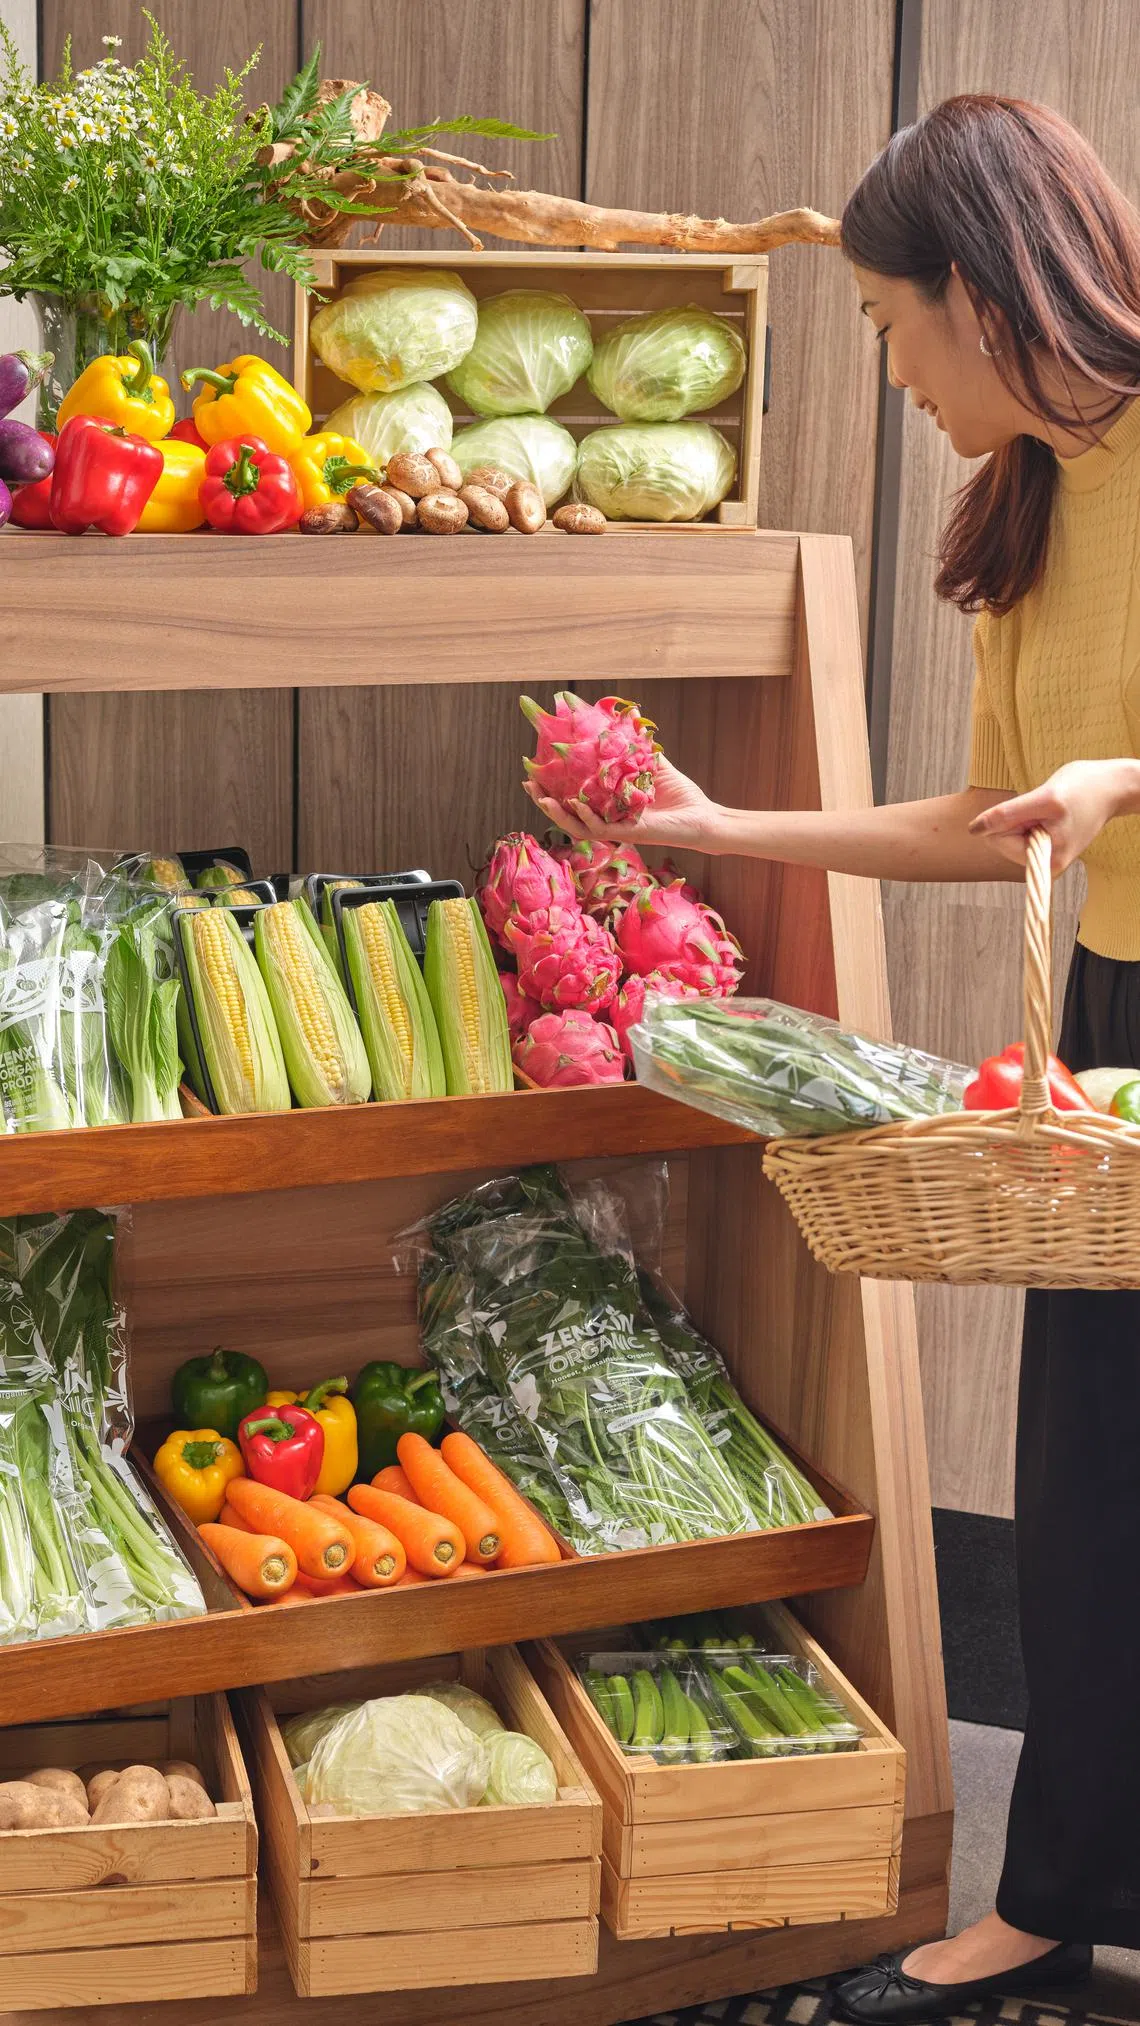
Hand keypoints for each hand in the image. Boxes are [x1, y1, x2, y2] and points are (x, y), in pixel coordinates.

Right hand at [524, 757, 724, 853]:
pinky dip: (584, 816)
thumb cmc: (679, 795)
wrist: (702, 816)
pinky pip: (599, 828)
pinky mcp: (627, 834)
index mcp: (608, 804)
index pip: (573, 797)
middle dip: (543, 800)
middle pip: (567, 813)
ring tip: (540, 797)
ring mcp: (615, 828)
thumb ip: (637, 744)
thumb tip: (628, 713)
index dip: (552, 785)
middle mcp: (607, 819)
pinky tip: (573, 803)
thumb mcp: (652, 764)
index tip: (535, 768)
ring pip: (576, 825)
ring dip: (556, 812)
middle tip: (528, 782)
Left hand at [967, 759, 1139, 872]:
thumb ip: (1007, 815)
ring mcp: (1049, 860)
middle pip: (1003, 840)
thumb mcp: (1043, 797)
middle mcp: (1048, 866)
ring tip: (1051, 811)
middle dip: (1018, 819)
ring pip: (1012, 836)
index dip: (1008, 817)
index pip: (997, 839)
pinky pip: (1022, 835)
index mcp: (1046, 860)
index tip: (1036, 808)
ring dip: (1025, 818)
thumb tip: (973, 830)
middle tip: (1045, 808)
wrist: (1110, 787)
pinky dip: (1030, 820)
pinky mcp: (1050, 852)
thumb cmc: (1081, 788)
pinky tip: (1052, 816)